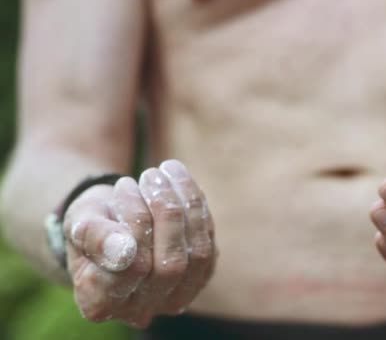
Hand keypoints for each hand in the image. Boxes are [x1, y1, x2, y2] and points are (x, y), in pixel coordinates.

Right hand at [63, 160, 215, 327]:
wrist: (112, 221)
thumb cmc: (92, 222)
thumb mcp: (80, 221)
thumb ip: (95, 237)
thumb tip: (124, 251)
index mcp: (100, 304)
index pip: (129, 271)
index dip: (133, 224)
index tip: (124, 184)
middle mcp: (140, 310)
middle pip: (170, 265)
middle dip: (165, 212)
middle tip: (150, 174)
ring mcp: (174, 297)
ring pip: (197, 254)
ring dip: (186, 205)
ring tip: (165, 171)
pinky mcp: (198, 277)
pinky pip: (208, 242)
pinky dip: (197, 207)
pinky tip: (180, 181)